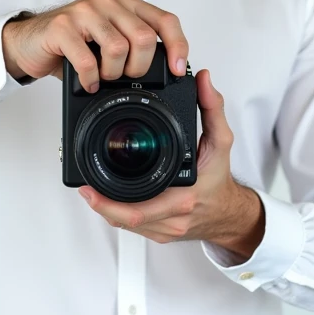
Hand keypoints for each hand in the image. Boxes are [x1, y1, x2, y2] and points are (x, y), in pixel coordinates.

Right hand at [2, 0, 188, 89]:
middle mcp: (106, 1)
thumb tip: (167, 69)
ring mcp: (83, 11)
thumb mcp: (110, 39)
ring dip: (113, 73)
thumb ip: (135, 44)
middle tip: (125, 77)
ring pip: (118, 48)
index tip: (178, 69)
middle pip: (143, 38)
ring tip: (102, 76)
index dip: (177, 46)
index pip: (165, 20)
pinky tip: (88, 82)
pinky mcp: (62, 26)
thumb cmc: (73, 43)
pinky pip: (88, 60)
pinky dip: (90, 79)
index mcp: (125, 2)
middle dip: (139, 67)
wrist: (27, 42)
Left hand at [78, 69, 264, 254]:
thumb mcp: (221, 141)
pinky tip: (109, 199)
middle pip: (125, 221)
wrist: (229, 213)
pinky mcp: (158, 234)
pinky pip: (132, 227)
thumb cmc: (220, 180)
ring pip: (125, 225)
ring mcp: (164, 230)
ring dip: (106, 210)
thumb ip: (212, 108)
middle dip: (100, 205)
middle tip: (84, 189)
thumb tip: (203, 81)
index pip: (139, 209)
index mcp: (183, 197)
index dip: (110, 203)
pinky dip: (118, 214)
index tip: (90, 189)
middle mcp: (172, 218)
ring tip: (92, 191)